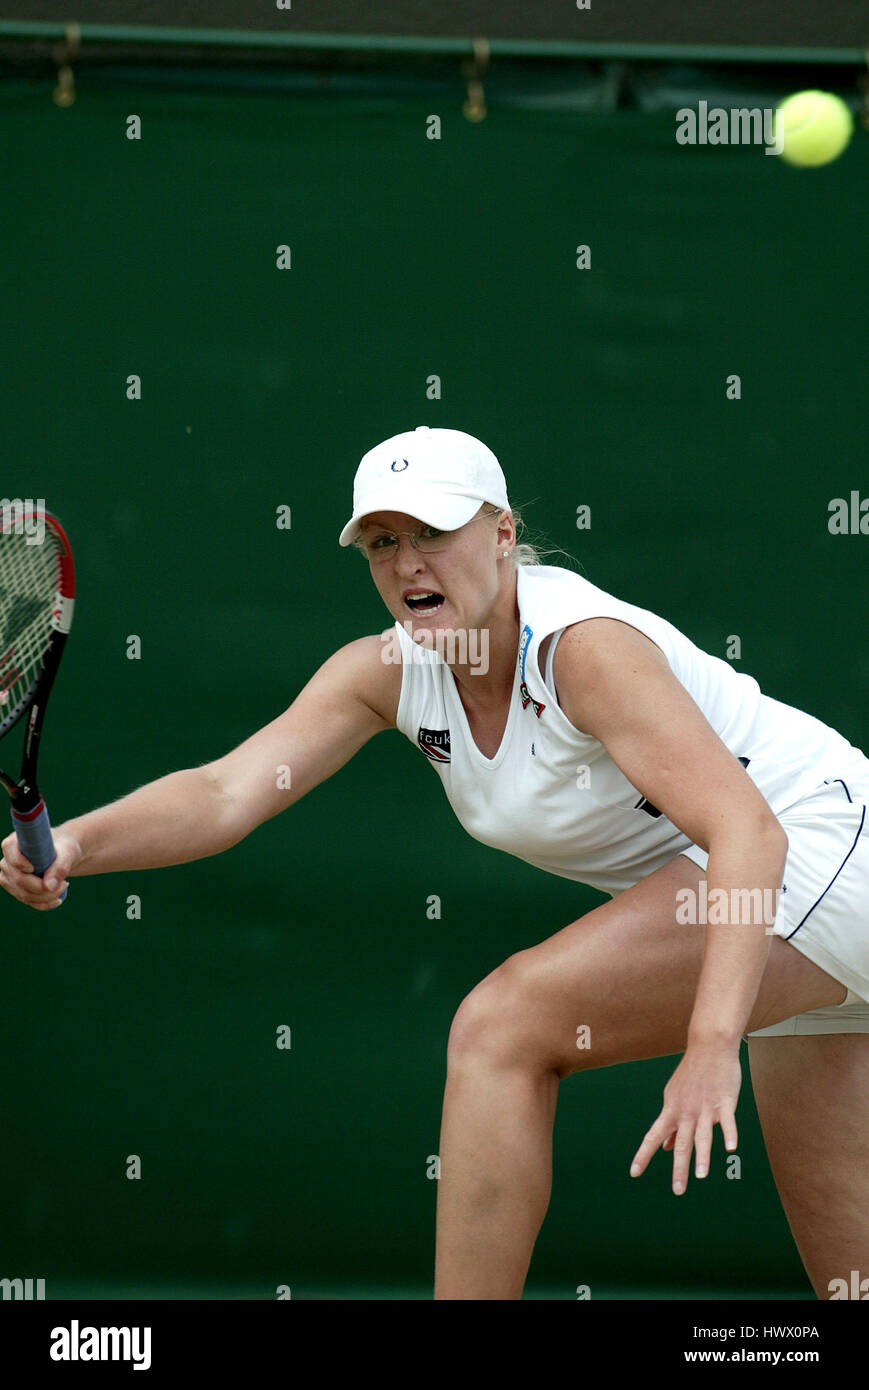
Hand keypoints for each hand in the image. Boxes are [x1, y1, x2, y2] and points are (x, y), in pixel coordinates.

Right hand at [0, 827, 80, 909]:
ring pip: (23, 894)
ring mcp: (10, 878)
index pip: (9, 855)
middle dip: (42, 886)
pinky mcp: (16, 890)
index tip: (35, 867)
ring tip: (64, 885)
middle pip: (18, 880)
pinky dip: (44, 903)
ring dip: (46, 896)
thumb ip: (60, 866)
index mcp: (14, 844)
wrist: (64, 855)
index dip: (20, 863)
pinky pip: (28, 901)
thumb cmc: (64, 848)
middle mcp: (7, 862)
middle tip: (64, 883)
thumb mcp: (67, 852)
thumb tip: (48, 887)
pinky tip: (58, 899)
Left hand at [629, 1042, 740, 1193]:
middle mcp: (686, 1112)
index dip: (643, 1155)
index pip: (653, 1136)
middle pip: (680, 1143)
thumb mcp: (674, 1097)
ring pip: (703, 1135)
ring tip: (701, 1176)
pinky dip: (728, 1134)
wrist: (708, 1046)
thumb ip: (672, 1124)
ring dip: (702, 1156)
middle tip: (678, 1191)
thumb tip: (663, 1147)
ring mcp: (705, 1108)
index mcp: (671, 1110)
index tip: (633, 1173)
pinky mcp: (725, 1102)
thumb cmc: (692, 1075)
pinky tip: (730, 1148)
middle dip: (679, 1168)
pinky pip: (727, 1121)